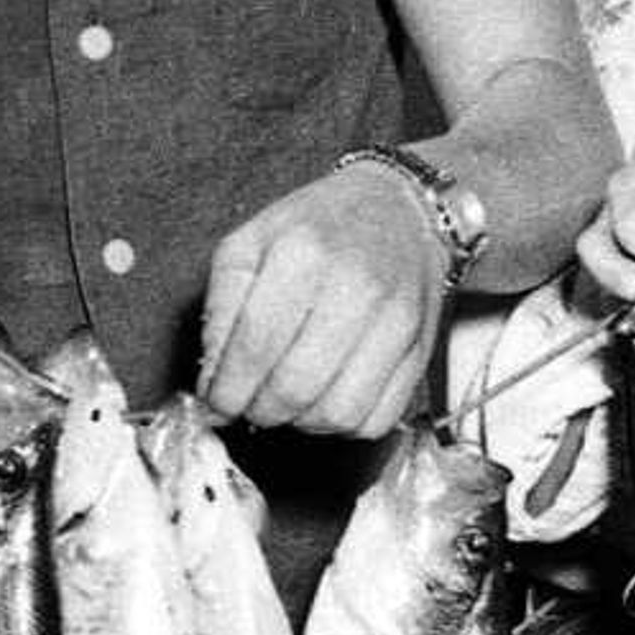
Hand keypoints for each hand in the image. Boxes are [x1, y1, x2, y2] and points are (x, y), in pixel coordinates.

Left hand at [199, 159, 451, 437]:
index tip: (216, 403)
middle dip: (259, 410)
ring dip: (300, 421)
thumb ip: (221, 310)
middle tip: (249, 403)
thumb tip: (213, 382)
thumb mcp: (249, 244)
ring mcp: (396, 322)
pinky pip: (375, 419)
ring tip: (289, 398)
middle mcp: (356, 287)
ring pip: (336, 414)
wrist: (398, 210)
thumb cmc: (317, 228)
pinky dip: (342, 424)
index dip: (227, 390)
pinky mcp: (421, 350)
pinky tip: (327, 396)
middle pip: (295, 387)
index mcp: (304, 253)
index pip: (256, 346)